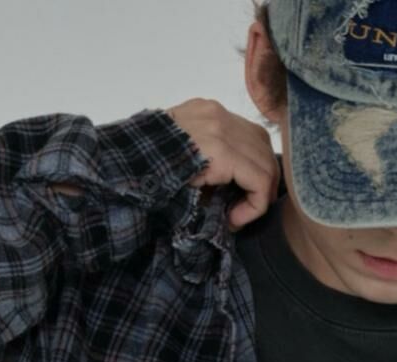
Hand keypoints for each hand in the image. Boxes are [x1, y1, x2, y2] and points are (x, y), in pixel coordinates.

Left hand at [162, 99, 279, 230]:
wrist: (128, 150)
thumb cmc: (155, 183)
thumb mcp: (189, 202)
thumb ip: (219, 205)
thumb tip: (234, 215)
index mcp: (219, 151)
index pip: (261, 179)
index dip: (255, 207)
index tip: (234, 221)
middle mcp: (223, 125)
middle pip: (267, 160)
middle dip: (262, 191)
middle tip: (243, 210)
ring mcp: (218, 111)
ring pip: (261, 141)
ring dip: (259, 168)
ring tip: (242, 189)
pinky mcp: (211, 105)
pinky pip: (243, 128)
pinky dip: (246, 149)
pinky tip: (232, 166)